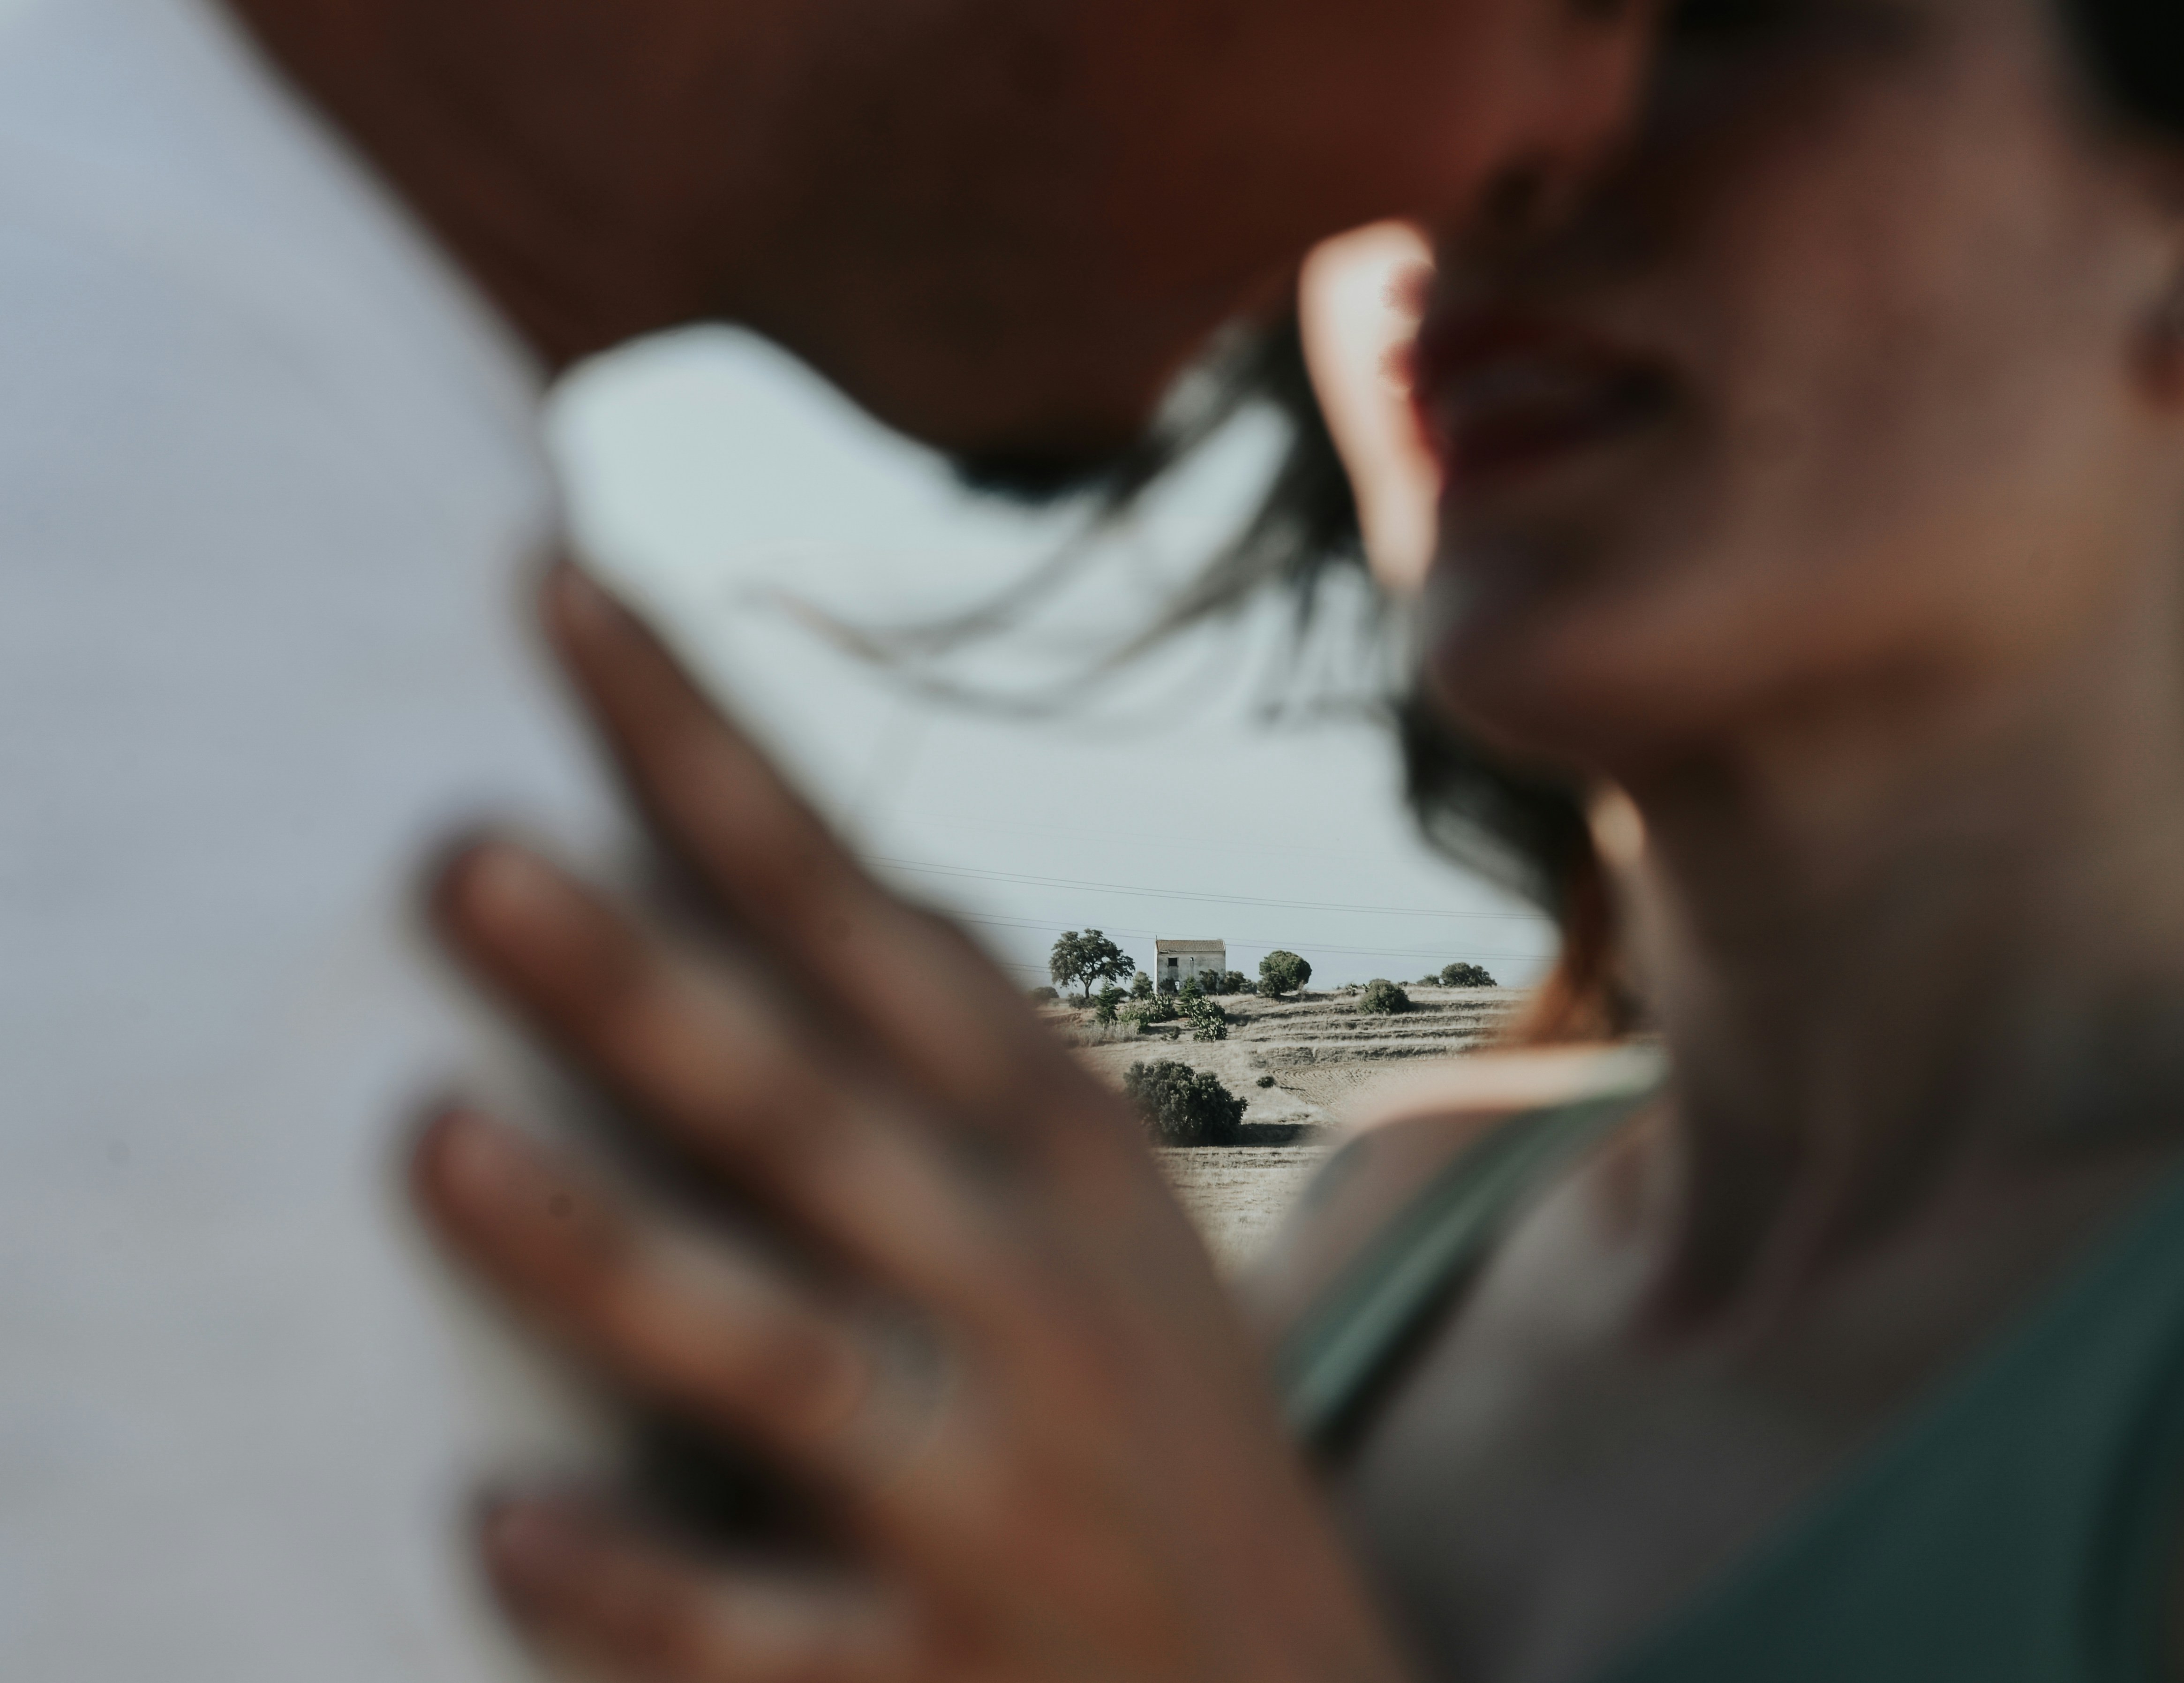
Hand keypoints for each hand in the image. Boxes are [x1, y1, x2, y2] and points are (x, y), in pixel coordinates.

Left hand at [415, 566, 1411, 1682]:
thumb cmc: (1149, 1418)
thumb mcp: (1095, 1200)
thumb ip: (960, 1041)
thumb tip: (839, 855)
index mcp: (1046, 1142)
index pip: (850, 909)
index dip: (702, 754)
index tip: (561, 588)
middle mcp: (1018, 1284)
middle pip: (802, 1104)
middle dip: (642, 980)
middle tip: (462, 851)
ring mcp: (980, 1481)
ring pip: (775, 1353)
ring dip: (606, 1253)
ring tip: (438, 1143)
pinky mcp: (927, 1669)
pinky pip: (755, 1639)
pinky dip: (632, 1589)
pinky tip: (491, 1529)